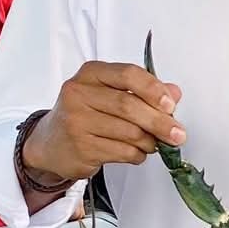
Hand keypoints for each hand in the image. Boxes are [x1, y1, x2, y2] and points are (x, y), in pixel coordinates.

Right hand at [23, 62, 184, 180]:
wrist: (50, 143)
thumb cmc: (86, 115)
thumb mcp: (110, 94)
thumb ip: (142, 91)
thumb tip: (174, 92)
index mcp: (90, 73)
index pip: (127, 74)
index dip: (153, 89)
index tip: (171, 104)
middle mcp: (79, 93)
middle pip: (129, 106)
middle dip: (160, 122)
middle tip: (178, 134)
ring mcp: (77, 121)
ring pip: (128, 132)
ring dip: (149, 141)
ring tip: (153, 143)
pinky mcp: (81, 147)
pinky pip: (122, 151)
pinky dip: (137, 154)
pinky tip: (136, 152)